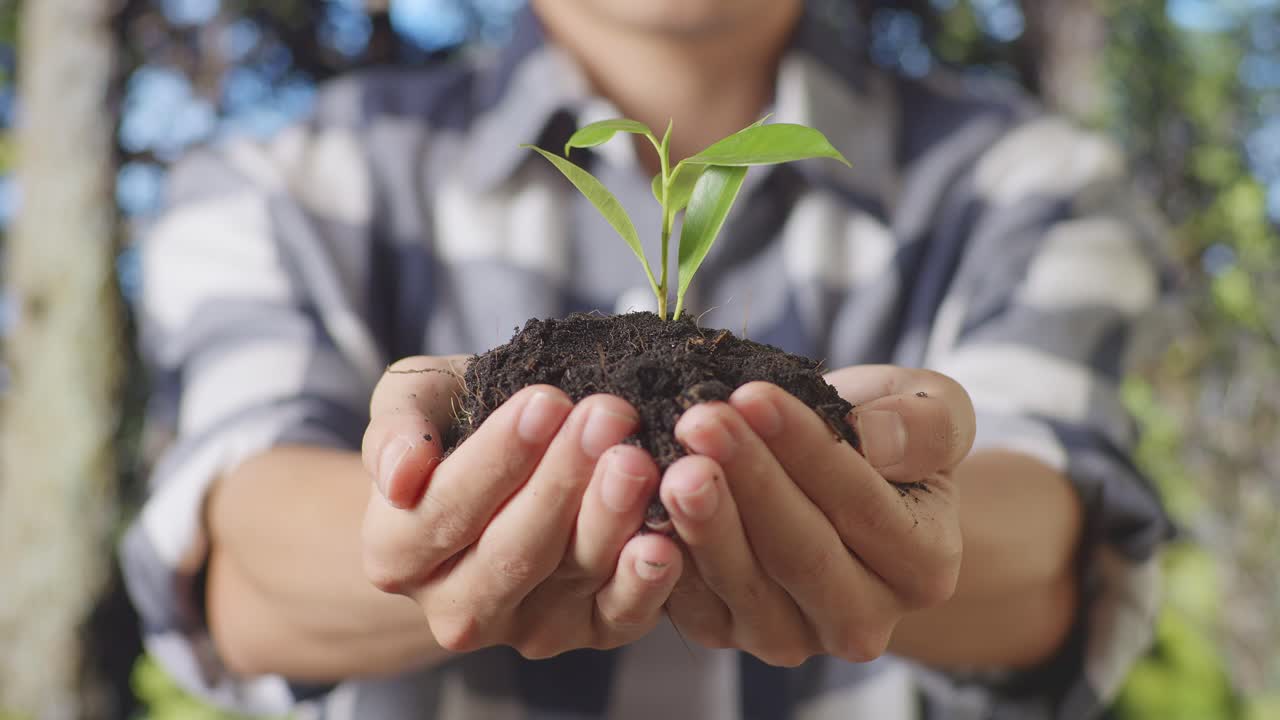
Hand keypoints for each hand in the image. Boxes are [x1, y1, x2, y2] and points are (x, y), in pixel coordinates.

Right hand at [359, 356, 682, 657]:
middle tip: (608, 416)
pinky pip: (619, 616)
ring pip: (571, 578)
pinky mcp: (589, 633)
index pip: (446, 510)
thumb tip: (401, 475)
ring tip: (639, 459)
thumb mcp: (415, 403)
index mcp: (396, 554)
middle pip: (512, 551)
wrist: (504, 475)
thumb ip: (399, 427)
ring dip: (610, 517)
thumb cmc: (457, 428)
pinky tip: (665, 540)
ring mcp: (525, 628)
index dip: (498, 458)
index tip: (546, 401)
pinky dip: (645, 582)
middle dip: (564, 481)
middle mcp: (456, 607)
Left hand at [658, 366, 974, 665]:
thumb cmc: (887, 435)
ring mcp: (791, 635)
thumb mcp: (935, 410)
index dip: (807, 450)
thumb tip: (878, 440)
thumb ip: (926, 425)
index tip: (755, 395)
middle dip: (746, 481)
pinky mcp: (727, 632)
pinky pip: (690, 600)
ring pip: (740, 581)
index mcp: (923, 567)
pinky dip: (661, 551)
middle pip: (800, 553)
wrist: (840, 477)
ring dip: (699, 518)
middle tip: (698, 421)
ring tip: (668, 459)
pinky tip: (641, 498)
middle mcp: (862, 620)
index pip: (863, 507)